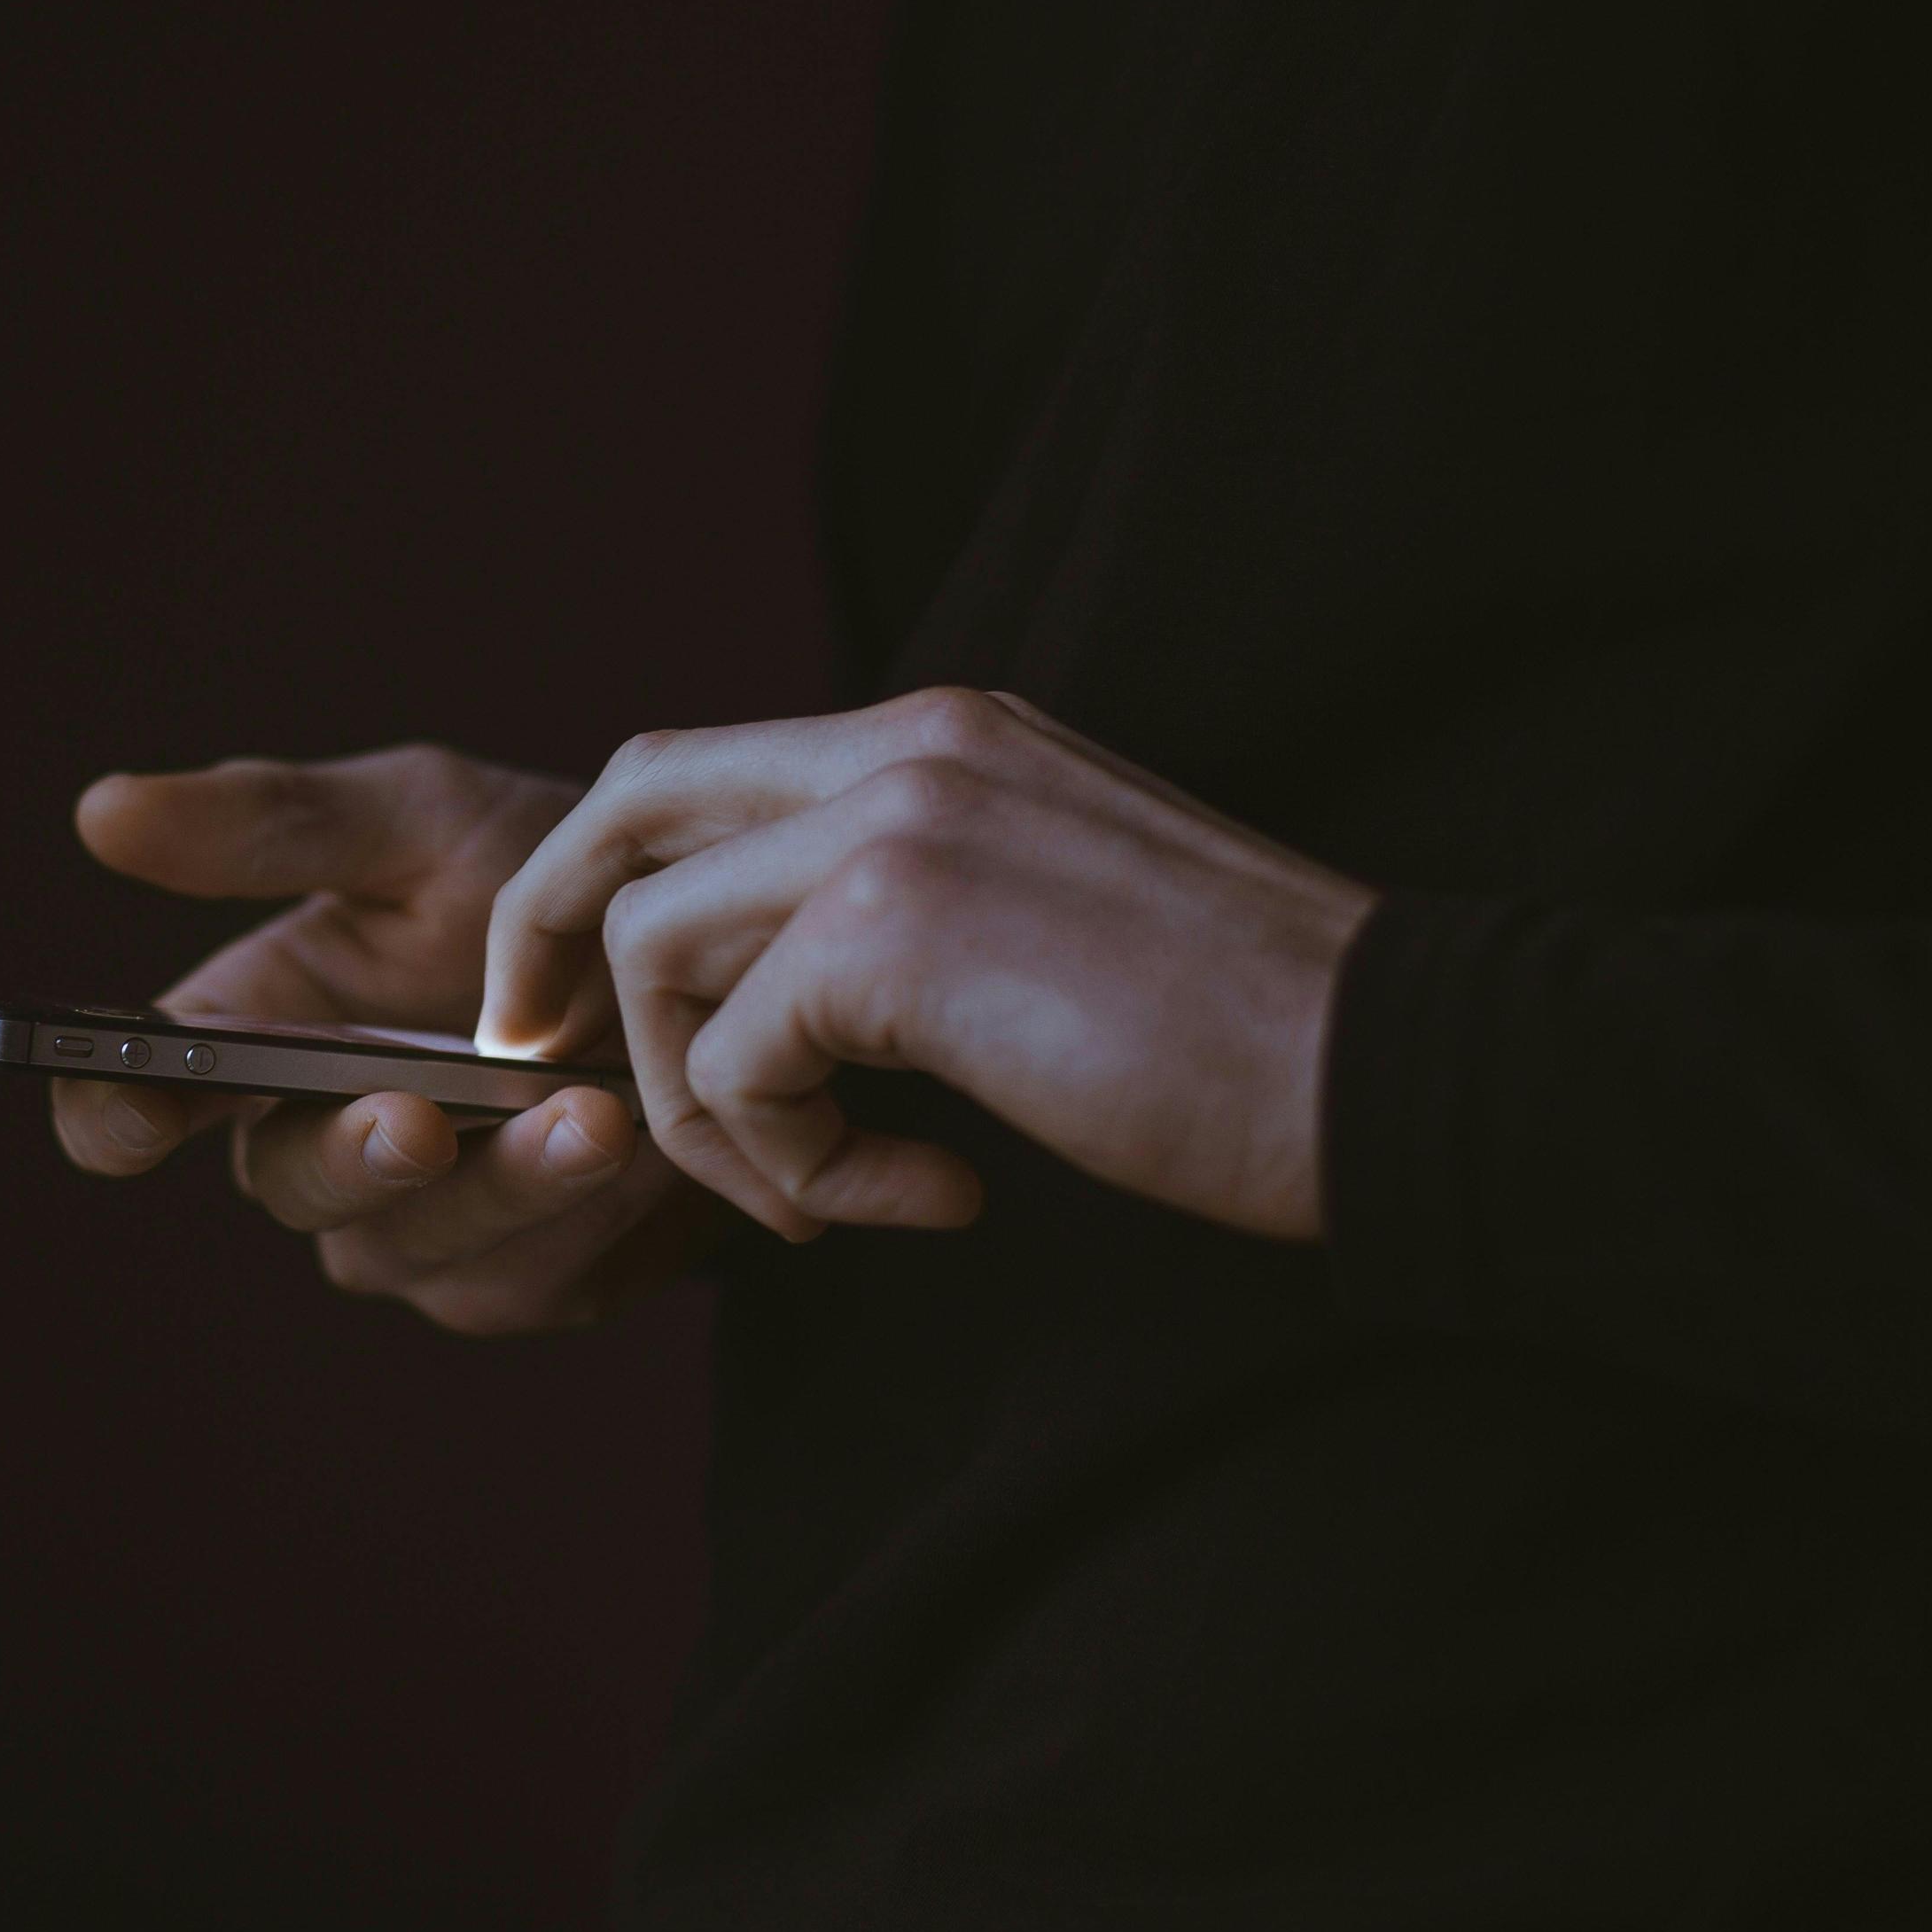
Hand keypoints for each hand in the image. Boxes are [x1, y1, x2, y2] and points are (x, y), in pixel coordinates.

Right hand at [53, 744, 715, 1332]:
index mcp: (253, 1036)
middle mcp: (314, 1147)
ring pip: (412, 1248)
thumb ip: (273, 824)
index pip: (135, 1104)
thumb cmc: (541, 871)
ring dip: (501, 1188)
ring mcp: (415, 1231)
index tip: (143, 1103)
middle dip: (351, 1156)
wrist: (709, 952)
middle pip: (287, 1188)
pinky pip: (526, 1279)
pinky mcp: (520, 1282)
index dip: (117, 1114)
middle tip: (419, 1119)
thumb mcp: (419, 819)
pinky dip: (584, 1214)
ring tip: (590, 1114)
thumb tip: (101, 811)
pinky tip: (643, 1144)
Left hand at [477, 688, 1378, 1242]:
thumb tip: (771, 994)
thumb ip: (907, 908)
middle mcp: (907, 744)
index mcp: (943, 733)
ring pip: (656, 946)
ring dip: (704, 1103)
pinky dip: (786, 1164)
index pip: (696, 768)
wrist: (1390, 1067)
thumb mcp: (1044, 916)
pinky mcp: (896, 931)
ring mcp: (896, 822)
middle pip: (625, 803)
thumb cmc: (1239, 1034)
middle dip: (549, 937)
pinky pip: (738, 1060)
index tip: (579, 1002)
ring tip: (819, 1192)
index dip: (604, 880)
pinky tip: (913, 1198)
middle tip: (541, 1059)